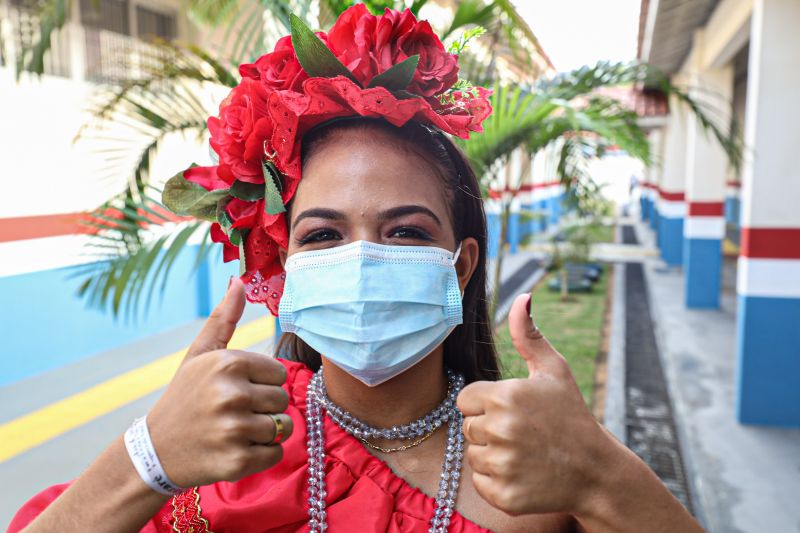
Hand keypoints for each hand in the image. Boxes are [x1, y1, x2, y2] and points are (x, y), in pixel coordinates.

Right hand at [145, 277, 292, 487]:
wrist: (155, 451)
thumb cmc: (185, 397)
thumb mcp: (199, 355)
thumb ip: (223, 319)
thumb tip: (239, 281)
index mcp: (228, 363)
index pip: (279, 374)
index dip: (260, 384)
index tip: (234, 391)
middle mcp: (232, 394)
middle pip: (282, 400)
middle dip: (263, 409)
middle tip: (231, 414)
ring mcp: (235, 429)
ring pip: (282, 427)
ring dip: (264, 433)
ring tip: (233, 431)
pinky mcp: (238, 461)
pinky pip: (275, 454)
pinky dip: (260, 456)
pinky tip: (234, 450)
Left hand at [457, 293, 614, 516]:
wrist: (596, 471)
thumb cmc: (571, 415)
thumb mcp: (554, 371)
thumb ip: (529, 335)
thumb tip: (521, 298)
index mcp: (505, 396)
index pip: (465, 399)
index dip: (486, 404)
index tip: (512, 410)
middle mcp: (500, 430)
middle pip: (468, 427)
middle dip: (489, 428)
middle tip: (523, 432)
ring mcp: (501, 464)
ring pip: (473, 455)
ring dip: (492, 454)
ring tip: (524, 452)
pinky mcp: (503, 494)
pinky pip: (481, 482)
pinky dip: (497, 481)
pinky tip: (524, 473)